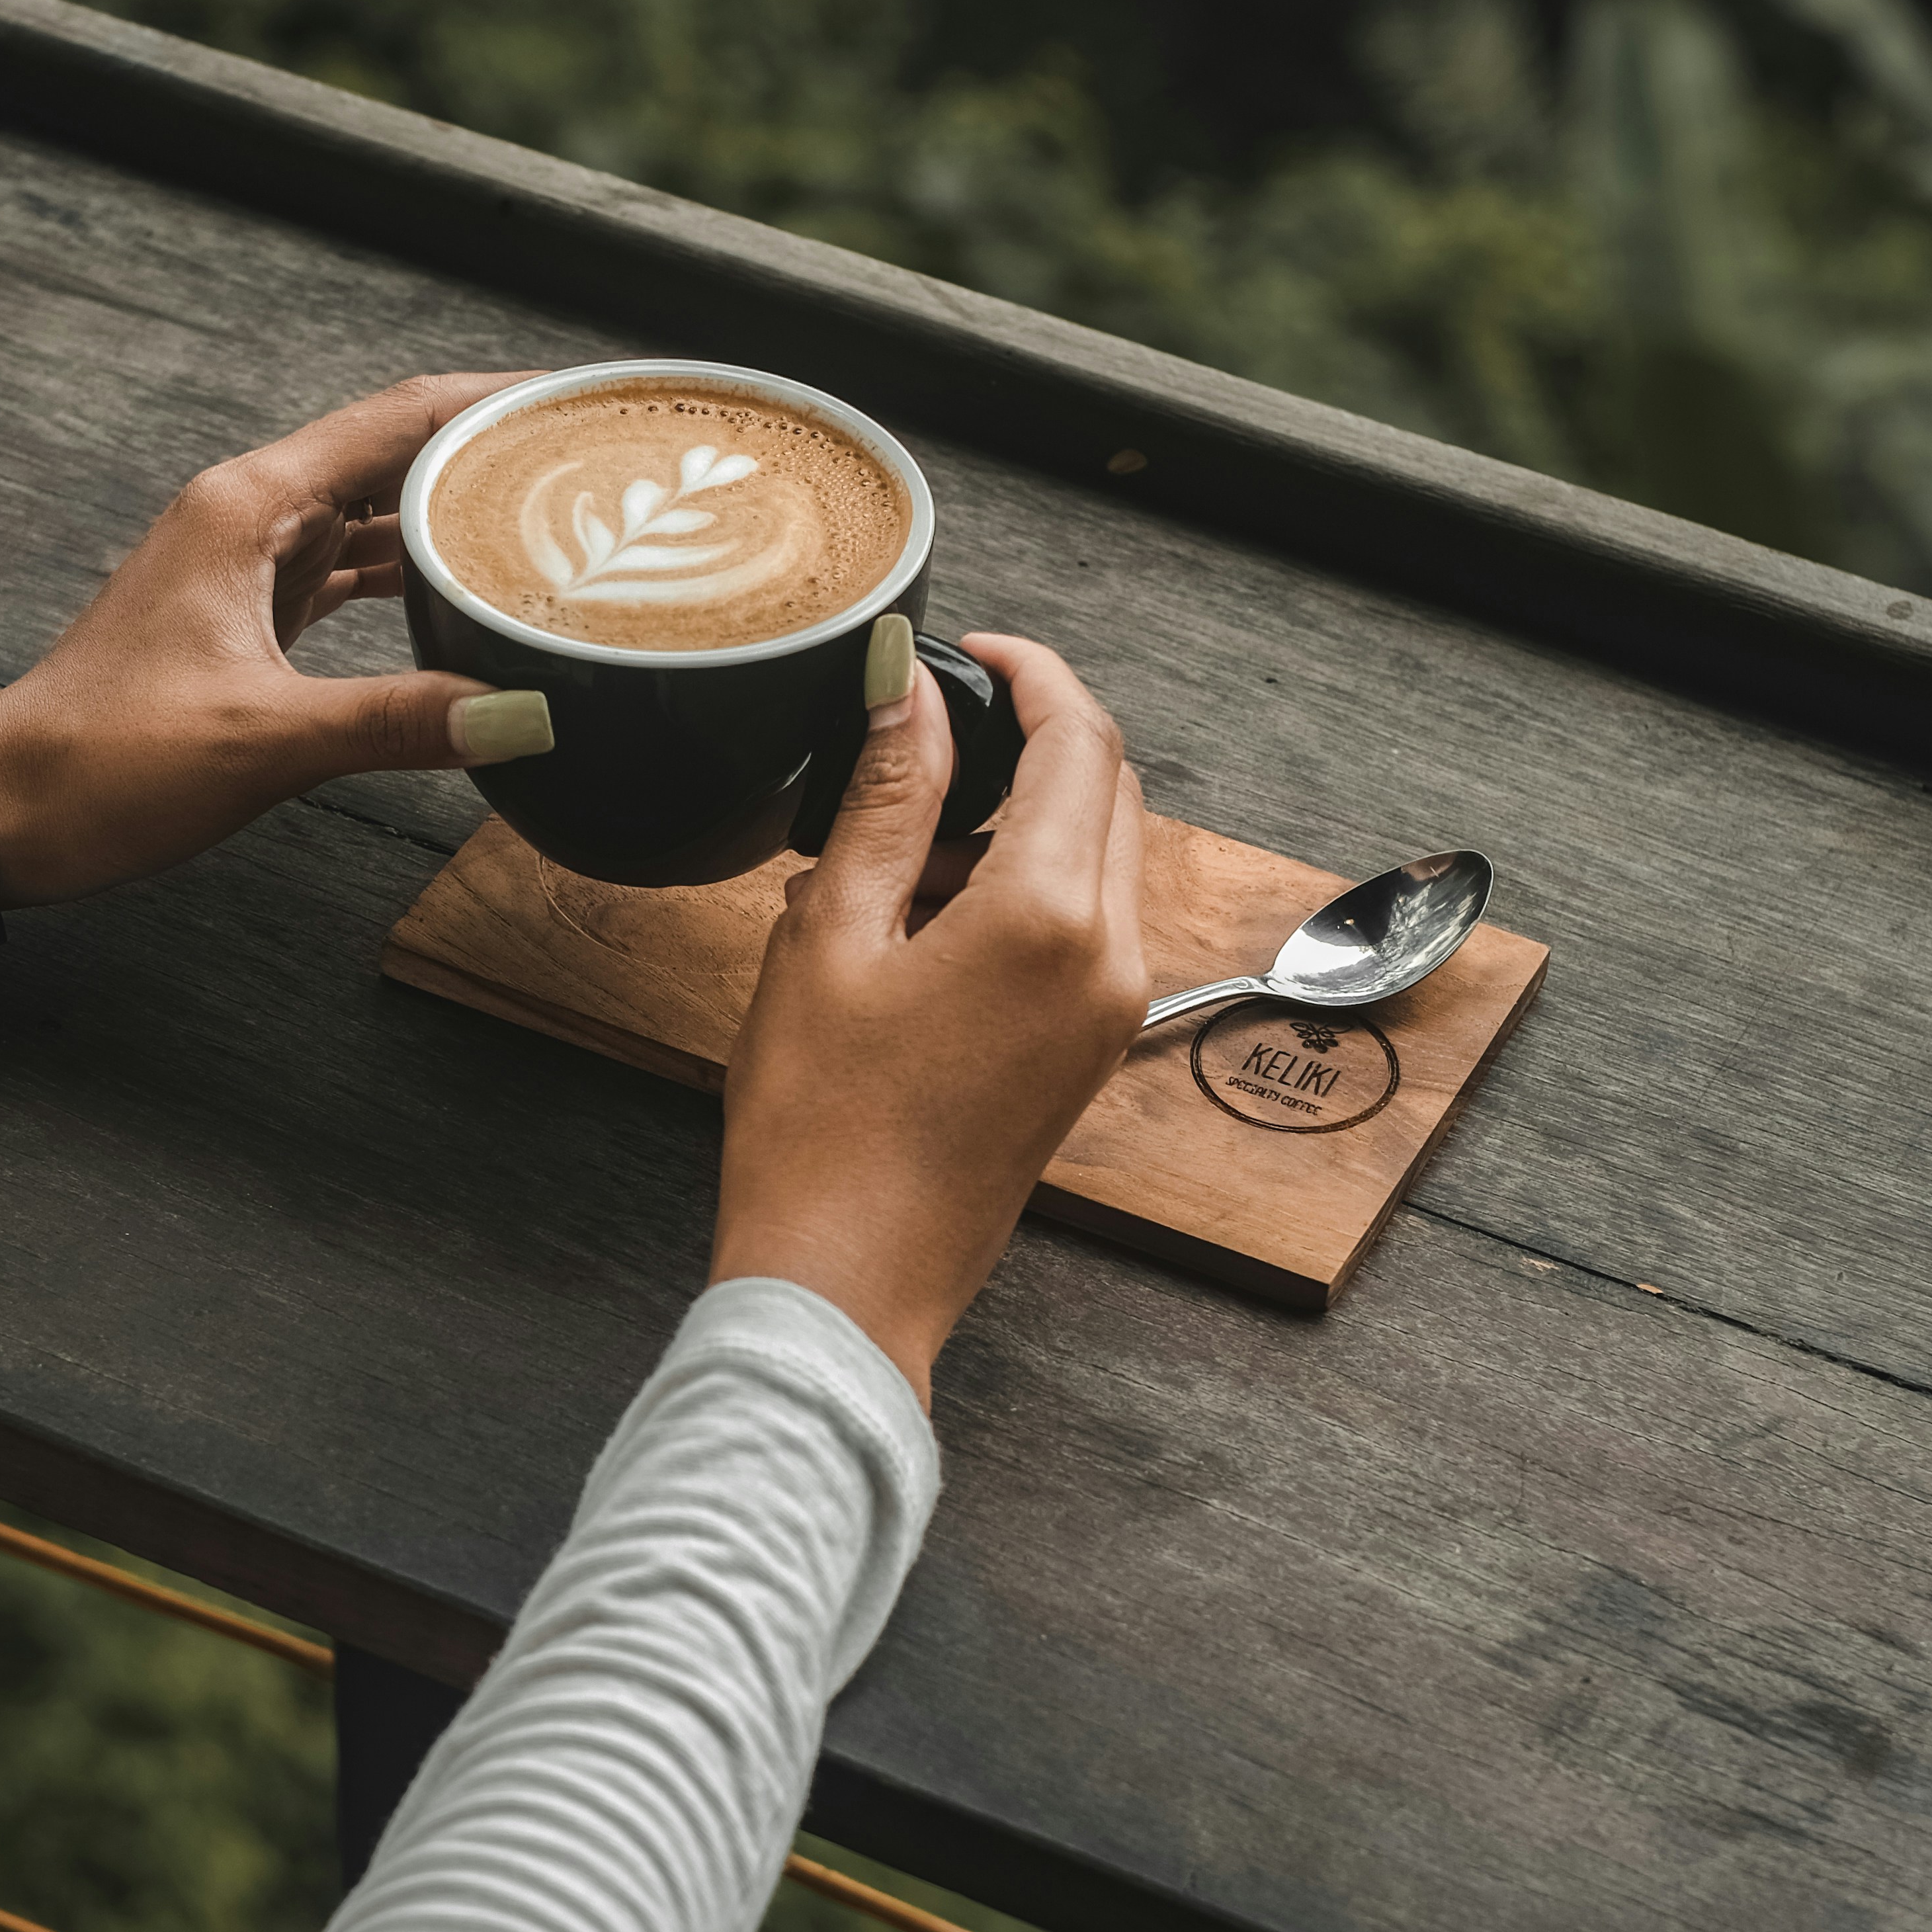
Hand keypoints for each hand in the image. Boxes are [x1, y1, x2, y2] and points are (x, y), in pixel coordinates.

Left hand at [0, 373, 544, 1007]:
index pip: (399, 418)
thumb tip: (522, 716)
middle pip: (395, 451)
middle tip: (593, 457)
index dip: (495, 398)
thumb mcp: (264, 741)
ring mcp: (245, 564)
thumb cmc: (103, 763)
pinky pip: (349, 571)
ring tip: (555, 515)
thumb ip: (398, 723)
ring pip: (374, 513)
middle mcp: (249, 515)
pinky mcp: (247, 617)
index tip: (578, 398)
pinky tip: (471, 594)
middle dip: (491, 448)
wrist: (5, 810)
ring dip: (455, 512)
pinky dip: (413, 574)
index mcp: (249, 507)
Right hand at [709, 635, 1148, 1401]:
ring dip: (1020, 819)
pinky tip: (919, 917)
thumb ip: (886, 800)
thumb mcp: (831, 934)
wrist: (847, 1282)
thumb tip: (911, 697)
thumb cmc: (821, 1126)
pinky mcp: (1090, 1051)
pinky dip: (1023, 887)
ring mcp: (1110, 1010)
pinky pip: (1084, 926)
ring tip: (892, 852)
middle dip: (1030, 741)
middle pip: (1108, 790)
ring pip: (1099, 857)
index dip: (1030, 672)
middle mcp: (1110, 957)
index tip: (972, 649)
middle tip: (921, 739)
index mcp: (1052, 915)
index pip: (1080, 740)